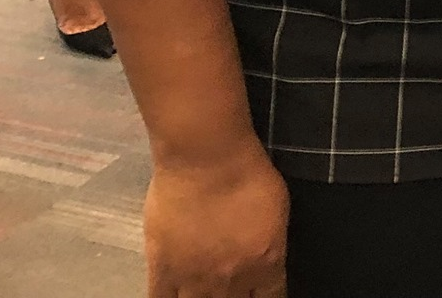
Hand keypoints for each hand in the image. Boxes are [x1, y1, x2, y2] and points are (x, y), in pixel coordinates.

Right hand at [142, 143, 289, 297]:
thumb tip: (267, 258)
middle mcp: (231, 280)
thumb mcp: (279, 208)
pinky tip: (176, 296)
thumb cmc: (248, 173)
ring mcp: (194, 279)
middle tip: (231, 291)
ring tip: (206, 293)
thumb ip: (272, 242)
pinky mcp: (162, 270)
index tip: (261, 294)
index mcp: (266, 263)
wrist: (205, 158)